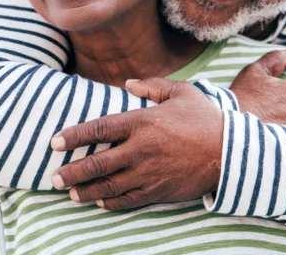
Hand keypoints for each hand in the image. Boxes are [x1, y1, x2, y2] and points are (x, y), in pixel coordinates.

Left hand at [50, 78, 222, 209]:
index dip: (73, 136)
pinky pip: (128, 200)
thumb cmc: (205, 119)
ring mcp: (148, 173)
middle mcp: (140, 149)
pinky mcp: (158, 190)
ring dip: (85, 191)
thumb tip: (128, 84)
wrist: (230, 153)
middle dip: (72, 172)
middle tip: (55, 177)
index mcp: (142, 122)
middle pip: (97, 164)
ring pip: (108, 186)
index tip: (55, 142)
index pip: (98, 130)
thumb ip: (152, 86)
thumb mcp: (181, 92)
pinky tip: (99, 201)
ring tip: (70, 193)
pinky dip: (110, 202)